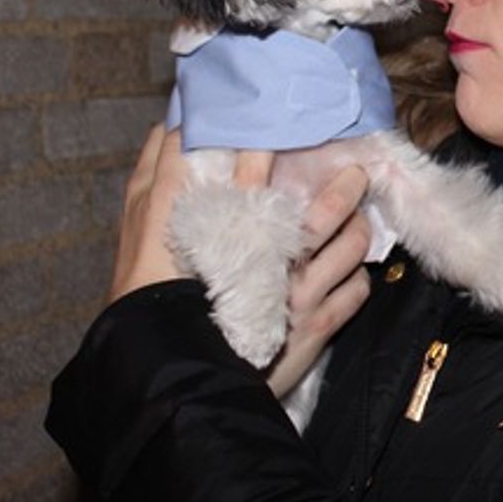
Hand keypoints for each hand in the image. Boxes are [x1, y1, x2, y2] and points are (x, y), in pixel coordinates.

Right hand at [110, 127, 371, 395]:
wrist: (176, 373)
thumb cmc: (157, 299)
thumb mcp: (144, 231)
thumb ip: (158, 177)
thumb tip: (169, 128)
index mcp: (234, 232)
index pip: (261, 177)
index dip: (283, 153)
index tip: (297, 140)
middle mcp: (272, 261)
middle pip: (327, 212)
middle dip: (346, 188)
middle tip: (355, 174)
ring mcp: (299, 295)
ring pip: (351, 247)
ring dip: (358, 231)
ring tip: (358, 222)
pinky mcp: (317, 326)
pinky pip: (356, 291)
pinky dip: (357, 278)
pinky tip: (349, 274)